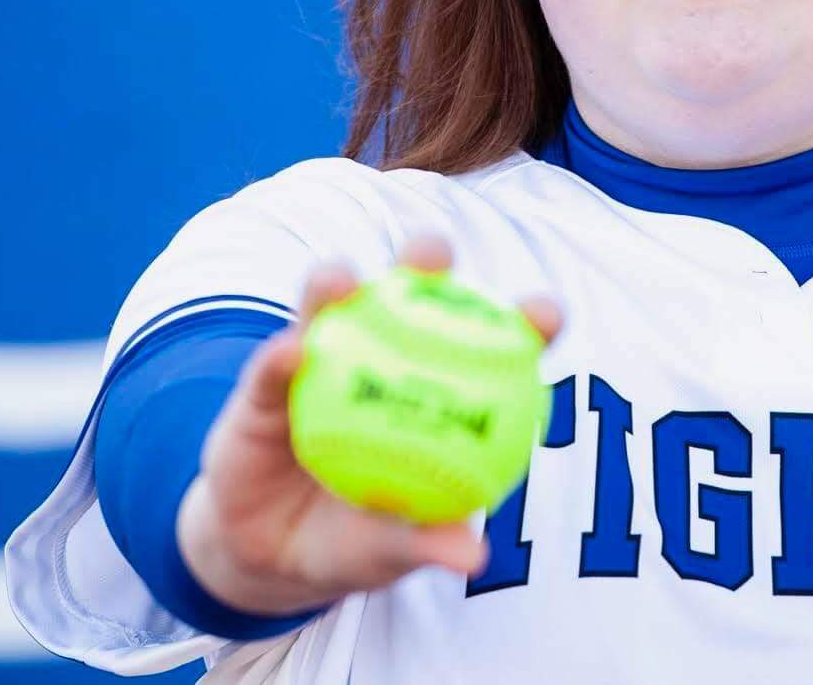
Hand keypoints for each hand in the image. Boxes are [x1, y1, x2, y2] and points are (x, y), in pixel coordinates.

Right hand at [174, 235, 563, 615]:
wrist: (269, 554)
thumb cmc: (353, 539)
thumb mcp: (390, 549)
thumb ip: (427, 543)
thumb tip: (474, 557)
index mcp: (431, 389)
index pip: (487, 346)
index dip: (521, 322)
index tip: (547, 315)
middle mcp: (378, 356)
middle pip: (407, 294)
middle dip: (424, 257)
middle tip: (432, 255)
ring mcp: (320, 361)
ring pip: (331, 307)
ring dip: (337, 285)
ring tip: (344, 284)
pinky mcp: (266, 384)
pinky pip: (272, 366)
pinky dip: (282, 356)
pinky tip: (290, 353)